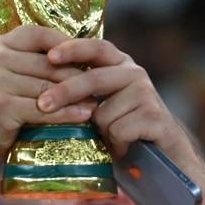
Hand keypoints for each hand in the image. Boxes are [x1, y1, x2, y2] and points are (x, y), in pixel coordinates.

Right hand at [0, 26, 96, 163]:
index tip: (89, 57)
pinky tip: (84, 116)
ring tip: (96, 102)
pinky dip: (66, 114)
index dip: (66, 43)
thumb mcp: (15, 75)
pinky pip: (43, 109)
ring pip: (47, 87)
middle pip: (47, 63)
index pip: (38, 34)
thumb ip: (37, 61)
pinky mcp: (1, 106)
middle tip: (100, 84)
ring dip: (75, 96)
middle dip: (75, 75)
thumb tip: (83, 50)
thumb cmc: (4, 106)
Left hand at [38, 38, 192, 158]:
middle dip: (65, 92)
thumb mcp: (101, 106)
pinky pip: (118, 131)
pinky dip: (117, 145)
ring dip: (100, 133)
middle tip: (44, 105)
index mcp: (119, 65)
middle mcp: (134, 74)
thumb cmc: (123, 130)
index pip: (96, 48)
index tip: (50, 56)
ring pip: (103, 113)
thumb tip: (42, 92)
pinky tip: (126, 147)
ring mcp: (147, 94)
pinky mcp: (156, 116)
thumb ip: (82, 93)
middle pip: (93, 79)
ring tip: (112, 139)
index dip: (73, 48)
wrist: (162, 155)